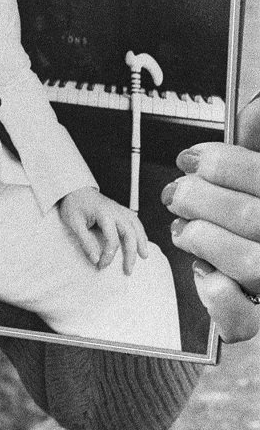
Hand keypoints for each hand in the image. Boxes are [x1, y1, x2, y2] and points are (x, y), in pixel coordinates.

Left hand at [59, 186, 148, 273]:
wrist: (75, 189)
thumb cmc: (74, 205)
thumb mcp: (74, 223)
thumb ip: (85, 241)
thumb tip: (95, 259)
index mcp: (104, 213)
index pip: (112, 239)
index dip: (108, 255)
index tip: (101, 265)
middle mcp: (116, 211)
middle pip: (129, 234)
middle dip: (131, 254)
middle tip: (128, 270)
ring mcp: (120, 209)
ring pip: (137, 227)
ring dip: (141, 242)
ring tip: (144, 256)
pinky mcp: (121, 210)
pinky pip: (135, 221)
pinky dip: (141, 232)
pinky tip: (142, 241)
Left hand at [163, 97, 259, 342]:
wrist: (254, 306)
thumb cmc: (253, 223)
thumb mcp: (257, 180)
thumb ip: (257, 150)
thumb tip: (253, 108)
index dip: (226, 164)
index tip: (192, 159)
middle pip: (255, 217)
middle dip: (202, 198)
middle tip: (177, 192)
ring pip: (250, 264)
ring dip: (204, 237)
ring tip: (186, 228)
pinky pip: (245, 321)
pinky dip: (217, 296)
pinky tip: (203, 272)